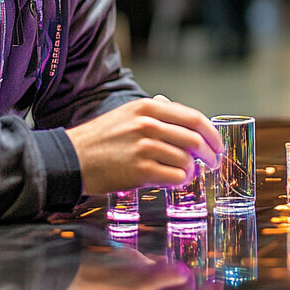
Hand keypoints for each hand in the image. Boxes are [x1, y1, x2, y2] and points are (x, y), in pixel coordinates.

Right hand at [65, 98, 222, 195]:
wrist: (71, 158)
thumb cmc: (100, 139)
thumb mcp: (127, 115)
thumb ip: (156, 114)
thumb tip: (185, 121)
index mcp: (147, 108)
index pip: (193, 118)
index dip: (212, 133)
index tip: (217, 145)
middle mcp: (148, 125)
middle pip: (194, 139)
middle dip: (210, 154)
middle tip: (213, 162)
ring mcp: (144, 148)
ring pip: (187, 160)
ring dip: (192, 170)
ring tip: (187, 174)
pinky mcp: (140, 171)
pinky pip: (176, 177)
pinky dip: (182, 181)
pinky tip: (176, 180)